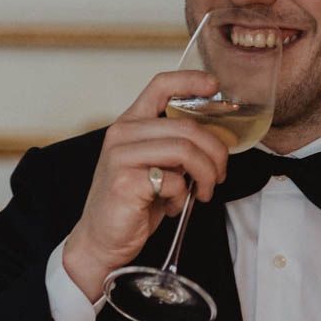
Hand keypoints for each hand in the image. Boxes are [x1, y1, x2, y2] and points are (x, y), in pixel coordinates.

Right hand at [60, 71, 229, 299]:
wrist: (101, 239)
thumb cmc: (132, 202)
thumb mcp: (154, 165)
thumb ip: (174, 145)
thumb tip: (215, 139)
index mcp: (130, 124)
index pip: (160, 86)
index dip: (191, 81)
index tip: (215, 87)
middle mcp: (122, 134)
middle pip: (186, 126)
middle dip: (215, 152)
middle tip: (219, 174)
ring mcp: (121, 157)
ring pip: (185, 151)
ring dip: (205, 175)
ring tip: (203, 192)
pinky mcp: (125, 182)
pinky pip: (174, 181)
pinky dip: (183, 196)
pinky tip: (173, 206)